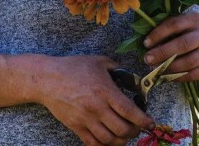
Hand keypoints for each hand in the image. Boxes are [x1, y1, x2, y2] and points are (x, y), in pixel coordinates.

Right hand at [34, 55, 155, 145]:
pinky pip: (94, 143)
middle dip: (135, 131)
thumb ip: (117, 68)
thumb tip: (131, 78)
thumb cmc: (74, 67)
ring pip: (110, 140)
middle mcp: (97, 108)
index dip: (144, 120)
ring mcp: (86, 120)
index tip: (150, 122)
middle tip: (138, 127)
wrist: (48, 79)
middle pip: (123, 130)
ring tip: (125, 134)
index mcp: (105, 91)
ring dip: (122, 140)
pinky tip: (109, 139)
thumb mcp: (98, 61)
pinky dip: (105, 145)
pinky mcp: (76, 127)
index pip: (130, 112)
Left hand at [143, 12, 198, 84]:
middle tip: (147, 59)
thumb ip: (170, 27)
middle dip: (162, 53)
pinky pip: (193, 74)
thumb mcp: (186, 22)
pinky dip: (178, 77)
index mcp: (195, 19)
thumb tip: (148, 40)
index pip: (174, 25)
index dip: (158, 34)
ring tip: (156, 69)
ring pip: (188, 62)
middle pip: (182, 45)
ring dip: (169, 67)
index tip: (146, 43)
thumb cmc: (194, 31)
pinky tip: (167, 76)